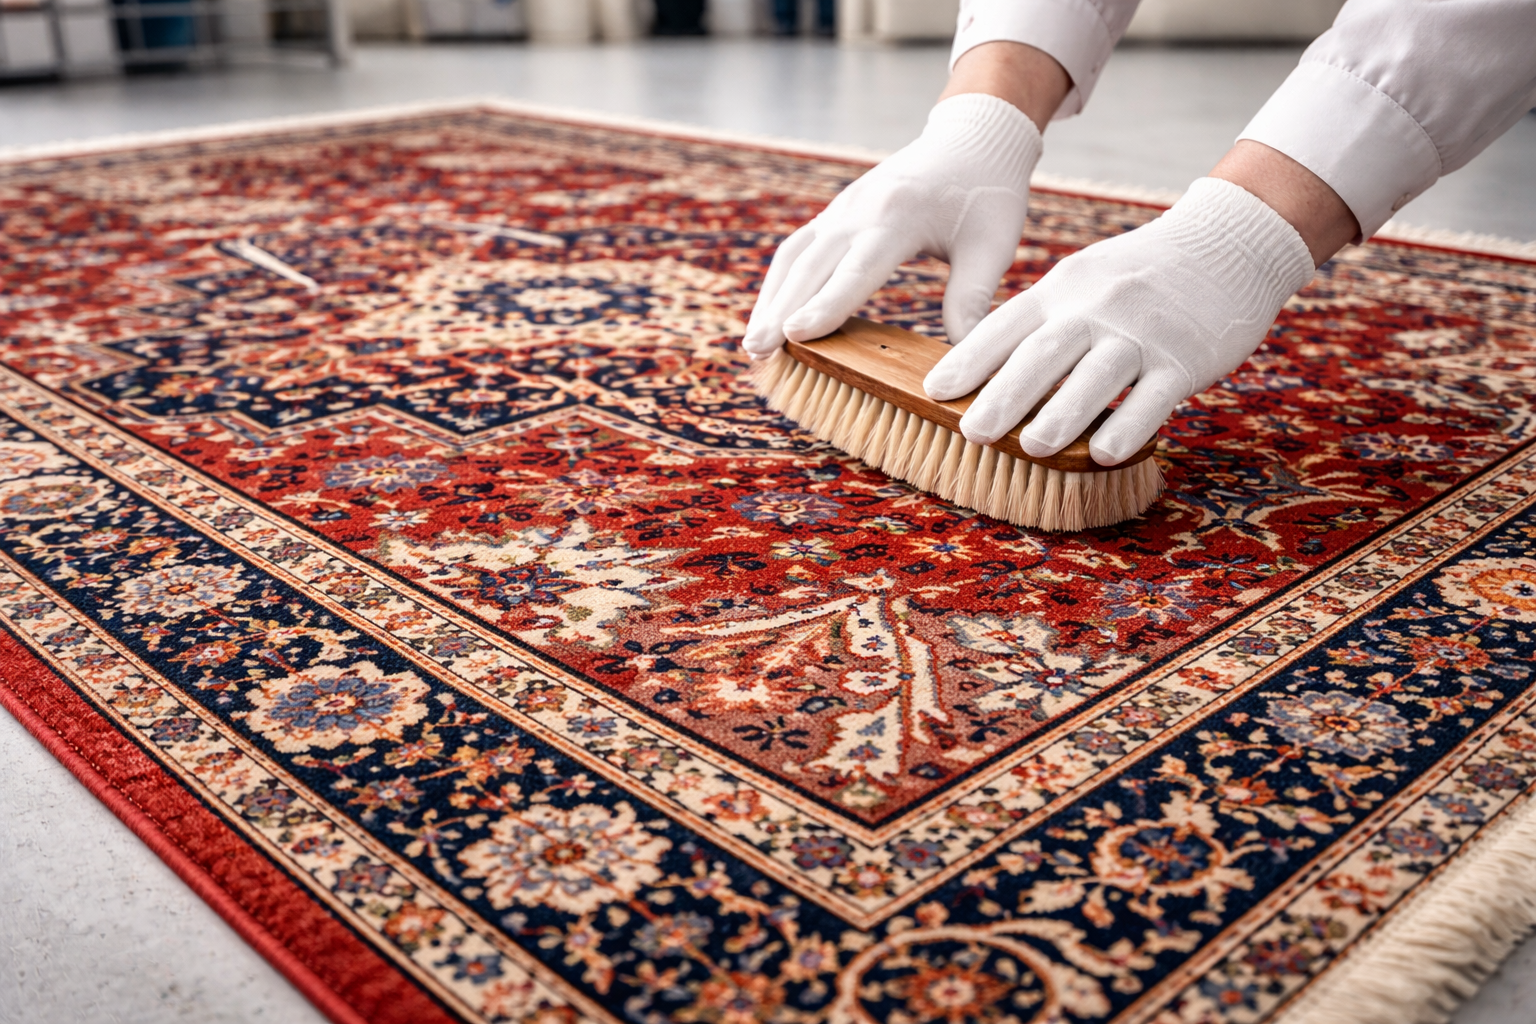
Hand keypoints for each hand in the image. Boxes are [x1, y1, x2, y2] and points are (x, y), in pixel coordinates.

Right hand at [741, 92, 1042, 356]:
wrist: (972, 136)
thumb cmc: (989, 192)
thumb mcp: (992, 246)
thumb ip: (972, 300)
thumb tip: (963, 361)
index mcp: (900, 215)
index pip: (856, 268)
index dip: (826, 304)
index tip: (795, 334)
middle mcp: (861, 208)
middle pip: (812, 265)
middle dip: (781, 310)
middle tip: (757, 352)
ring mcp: (843, 209)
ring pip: (794, 257)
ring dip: (770, 300)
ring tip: (753, 345)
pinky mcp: (836, 214)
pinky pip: (797, 249)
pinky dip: (778, 284)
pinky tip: (768, 315)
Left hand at [923, 177, 1315, 465]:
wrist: (1227, 244)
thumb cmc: (1139, 276)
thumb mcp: (1082, 281)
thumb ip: (1040, 323)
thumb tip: (982, 376)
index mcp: (1063, 289)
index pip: (1006, 325)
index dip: (969, 360)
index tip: (933, 391)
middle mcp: (1097, 307)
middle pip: (1044, 351)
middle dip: (1004, 394)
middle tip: (970, 431)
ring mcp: (1143, 332)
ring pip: (1096, 374)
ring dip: (1061, 414)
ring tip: (1029, 447)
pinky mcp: (1186, 357)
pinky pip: (1154, 396)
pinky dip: (1128, 426)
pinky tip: (1104, 453)